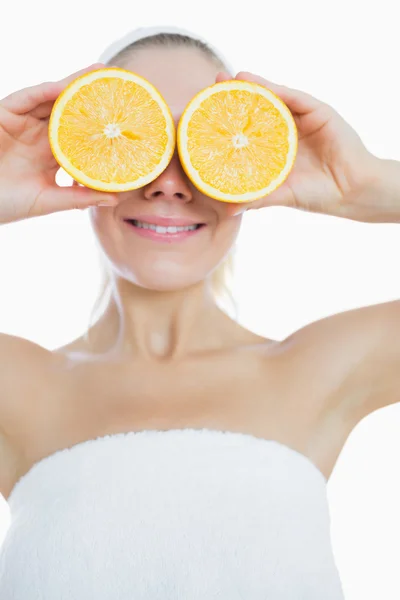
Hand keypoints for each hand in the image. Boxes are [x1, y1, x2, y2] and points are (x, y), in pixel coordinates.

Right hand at [0, 64, 116, 224]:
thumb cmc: (7, 204)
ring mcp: (23, 123)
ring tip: (98, 74)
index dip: (101, 126)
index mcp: (52, 154)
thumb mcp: (49, 200)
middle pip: (70, 111)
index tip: (126, 120)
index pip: (81, 135)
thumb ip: (79, 197)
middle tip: (118, 83)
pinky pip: (27, 98)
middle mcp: (40, 134)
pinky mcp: (5, 114)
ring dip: (73, 85)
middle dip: (91, 97)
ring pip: (52, 98)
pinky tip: (65, 86)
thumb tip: (115, 198)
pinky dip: (45, 91)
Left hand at [216, 71, 378, 218]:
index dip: (230, 119)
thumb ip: (256, 197)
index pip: (249, 128)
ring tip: (230, 78)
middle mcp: (286, 128)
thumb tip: (228, 209)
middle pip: (258, 108)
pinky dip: (274, 89)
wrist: (350, 191)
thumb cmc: (317, 194)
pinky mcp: (317, 110)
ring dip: (252, 86)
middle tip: (213, 85)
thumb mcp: (280, 194)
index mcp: (275, 147)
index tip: (206, 113)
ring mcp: (301, 118)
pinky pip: (293, 97)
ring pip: (273, 97)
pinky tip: (256, 83)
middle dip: (236, 96)